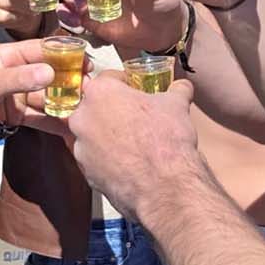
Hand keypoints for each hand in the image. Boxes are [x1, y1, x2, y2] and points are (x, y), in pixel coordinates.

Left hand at [0, 38, 76, 134]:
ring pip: (48, 97)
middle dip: (70, 81)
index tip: (84, 59)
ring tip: (85, 108)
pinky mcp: (19, 115)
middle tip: (91, 87)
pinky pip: (41, 116)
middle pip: (50, 75)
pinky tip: (71, 126)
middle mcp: (18, 73)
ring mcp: (19, 95)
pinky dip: (55, 121)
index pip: (43, 50)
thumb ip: (18, 77)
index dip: (65, 53)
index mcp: (10, 56)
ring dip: (66, 103)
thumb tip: (50, 73)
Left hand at [66, 73, 206, 223]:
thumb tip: (182, 86)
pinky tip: (130, 164)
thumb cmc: (166, 139)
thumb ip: (176, 90)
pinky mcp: (86, 174)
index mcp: (100, 93)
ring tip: (134, 145)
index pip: (110, 78)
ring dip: (109, 137)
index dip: (127, 84)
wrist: (164, 187)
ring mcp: (81, 148)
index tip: (137, 92)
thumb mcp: (177, 105)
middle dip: (113, 111)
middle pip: (96, 106)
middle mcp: (83, 118)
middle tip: (135, 119)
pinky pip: (96, 160)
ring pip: (93, 135)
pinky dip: (109, 160)